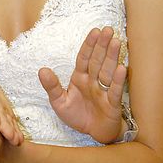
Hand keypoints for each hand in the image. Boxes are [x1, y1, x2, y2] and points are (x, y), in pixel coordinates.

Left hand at [38, 27, 126, 143]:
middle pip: (97, 60)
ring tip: (116, 41)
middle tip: (108, 29)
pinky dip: (117, 80)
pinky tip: (121, 68)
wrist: (94, 134)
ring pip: (107, 71)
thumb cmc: (78, 115)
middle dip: (102, 45)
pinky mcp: (112, 104)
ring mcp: (103, 91)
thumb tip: (41, 70)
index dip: (89, 45)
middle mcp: (93, 81)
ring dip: (111, 57)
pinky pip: (114, 90)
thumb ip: (52, 87)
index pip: (84, 58)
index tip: (94, 31)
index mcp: (80, 78)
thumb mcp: (60, 103)